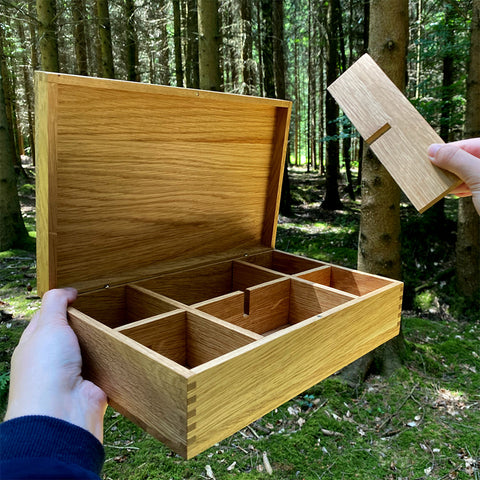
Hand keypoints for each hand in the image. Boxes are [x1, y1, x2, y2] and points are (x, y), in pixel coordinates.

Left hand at [4, 288, 106, 441]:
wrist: (62, 412)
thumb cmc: (46, 371)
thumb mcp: (47, 325)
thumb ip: (55, 302)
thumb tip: (68, 290)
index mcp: (35, 344)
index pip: (47, 317)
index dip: (61, 303)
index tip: (78, 293)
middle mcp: (53, 358)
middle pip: (72, 331)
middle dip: (85, 321)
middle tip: (101, 307)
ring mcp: (73, 372)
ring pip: (91, 347)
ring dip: (100, 340)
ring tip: (114, 324)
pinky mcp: (93, 383)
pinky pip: (106, 365)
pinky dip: (112, 358)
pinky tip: (119, 347)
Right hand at [428, 139, 479, 214]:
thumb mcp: (479, 177)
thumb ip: (457, 160)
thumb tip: (434, 150)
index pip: (472, 144)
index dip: (451, 148)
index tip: (430, 154)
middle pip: (471, 158)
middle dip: (451, 165)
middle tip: (432, 169)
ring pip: (471, 174)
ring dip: (455, 179)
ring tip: (438, 183)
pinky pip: (475, 187)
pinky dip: (463, 189)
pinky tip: (453, 193)